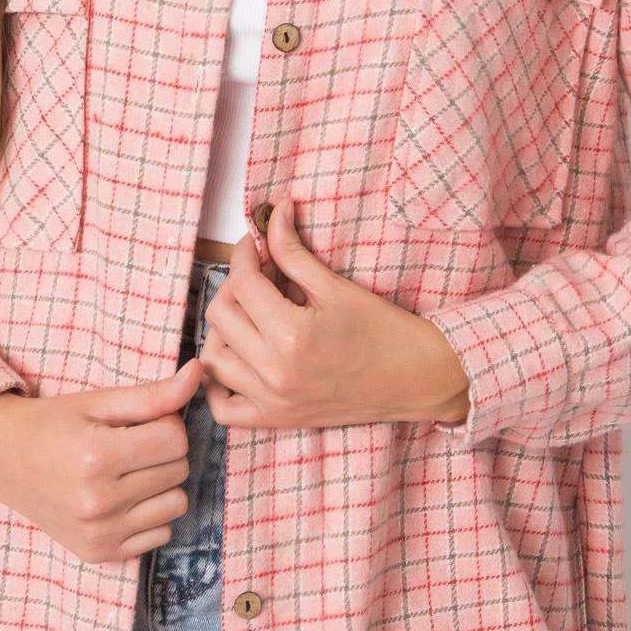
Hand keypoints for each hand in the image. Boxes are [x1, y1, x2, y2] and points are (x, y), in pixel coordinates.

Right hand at [0, 356, 204, 563]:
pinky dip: (149, 514)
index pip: (176, 438)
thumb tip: (199, 372)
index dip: (166, 423)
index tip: (141, 422)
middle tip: (129, 444)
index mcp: (96, 456)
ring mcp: (99, 533)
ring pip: (177, 504)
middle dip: (162, 451)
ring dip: (161, 484)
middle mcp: (97, 501)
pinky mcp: (99, 554)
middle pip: (179, 469)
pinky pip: (161, 534)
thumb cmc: (52, 424)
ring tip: (127, 471)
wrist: (0, 459)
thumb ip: (154, 394)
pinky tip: (121, 499)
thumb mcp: (98, 401)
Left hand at [199, 197, 470, 431]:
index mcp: (292, 335)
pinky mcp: (276, 419)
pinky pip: (223, 410)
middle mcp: (275, 372)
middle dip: (234, 286)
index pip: (243, 282)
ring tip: (250, 313)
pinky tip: (237, 359)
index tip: (254, 243)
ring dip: (224, 329)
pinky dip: (218, 385)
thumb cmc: (384, 330)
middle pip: (220, 316)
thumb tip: (274, 211)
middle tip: (258, 275)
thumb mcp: (336, 285)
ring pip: (214, 358)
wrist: (416, 378)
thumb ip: (293, 250)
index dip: (244, 253)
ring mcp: (272, 400)